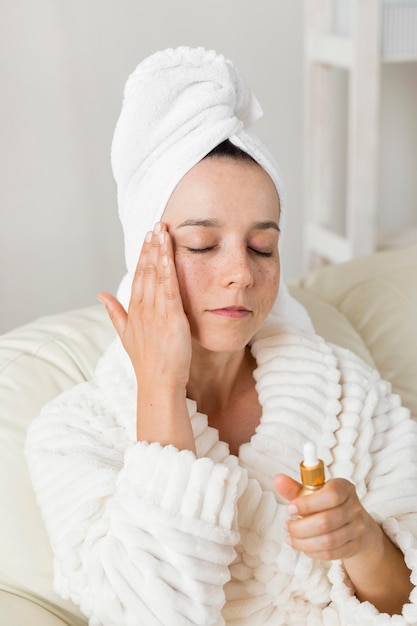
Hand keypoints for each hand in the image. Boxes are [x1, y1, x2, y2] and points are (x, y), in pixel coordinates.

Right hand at [98, 222, 194, 450]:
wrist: (158, 382)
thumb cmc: (147, 361)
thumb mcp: (126, 334)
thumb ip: (115, 313)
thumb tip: (101, 295)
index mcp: (133, 311)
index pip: (138, 276)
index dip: (142, 255)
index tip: (147, 236)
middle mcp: (142, 308)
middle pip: (145, 271)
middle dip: (150, 247)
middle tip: (155, 225)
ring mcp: (156, 312)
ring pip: (156, 275)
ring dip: (159, 251)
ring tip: (163, 231)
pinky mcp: (171, 317)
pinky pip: (169, 288)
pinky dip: (168, 269)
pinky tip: (170, 253)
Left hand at [275, 474, 412, 613]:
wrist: (352, 521)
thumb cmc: (327, 503)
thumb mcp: (313, 492)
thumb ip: (295, 488)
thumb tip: (278, 480)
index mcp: (344, 488)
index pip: (331, 495)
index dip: (307, 504)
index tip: (290, 508)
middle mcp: (354, 508)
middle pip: (326, 521)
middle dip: (300, 527)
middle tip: (287, 526)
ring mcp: (356, 529)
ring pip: (328, 540)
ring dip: (304, 542)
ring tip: (291, 538)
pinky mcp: (353, 546)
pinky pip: (331, 553)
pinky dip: (313, 552)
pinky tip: (303, 546)